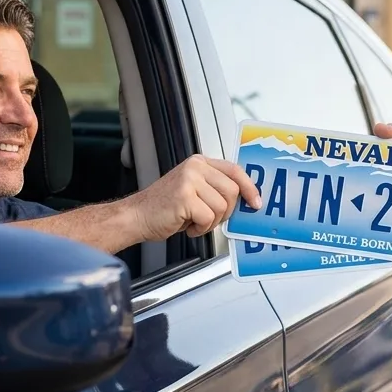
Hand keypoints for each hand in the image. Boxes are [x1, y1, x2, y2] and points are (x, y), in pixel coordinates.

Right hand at [127, 155, 262, 241]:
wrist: (137, 216)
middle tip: (209, 218)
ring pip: (222, 206)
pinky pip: (208, 218)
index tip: (255, 201)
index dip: (249, 187)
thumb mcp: (192, 189)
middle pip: (232, 190)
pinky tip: (187, 225)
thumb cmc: (163, 207)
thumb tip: (243, 199)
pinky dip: (200, 228)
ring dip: (211, 222)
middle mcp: (195, 167)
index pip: (234, 170)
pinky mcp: (185, 197)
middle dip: (225, 211)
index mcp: (198, 163)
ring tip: (193, 220)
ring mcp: (189, 180)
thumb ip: (214, 188)